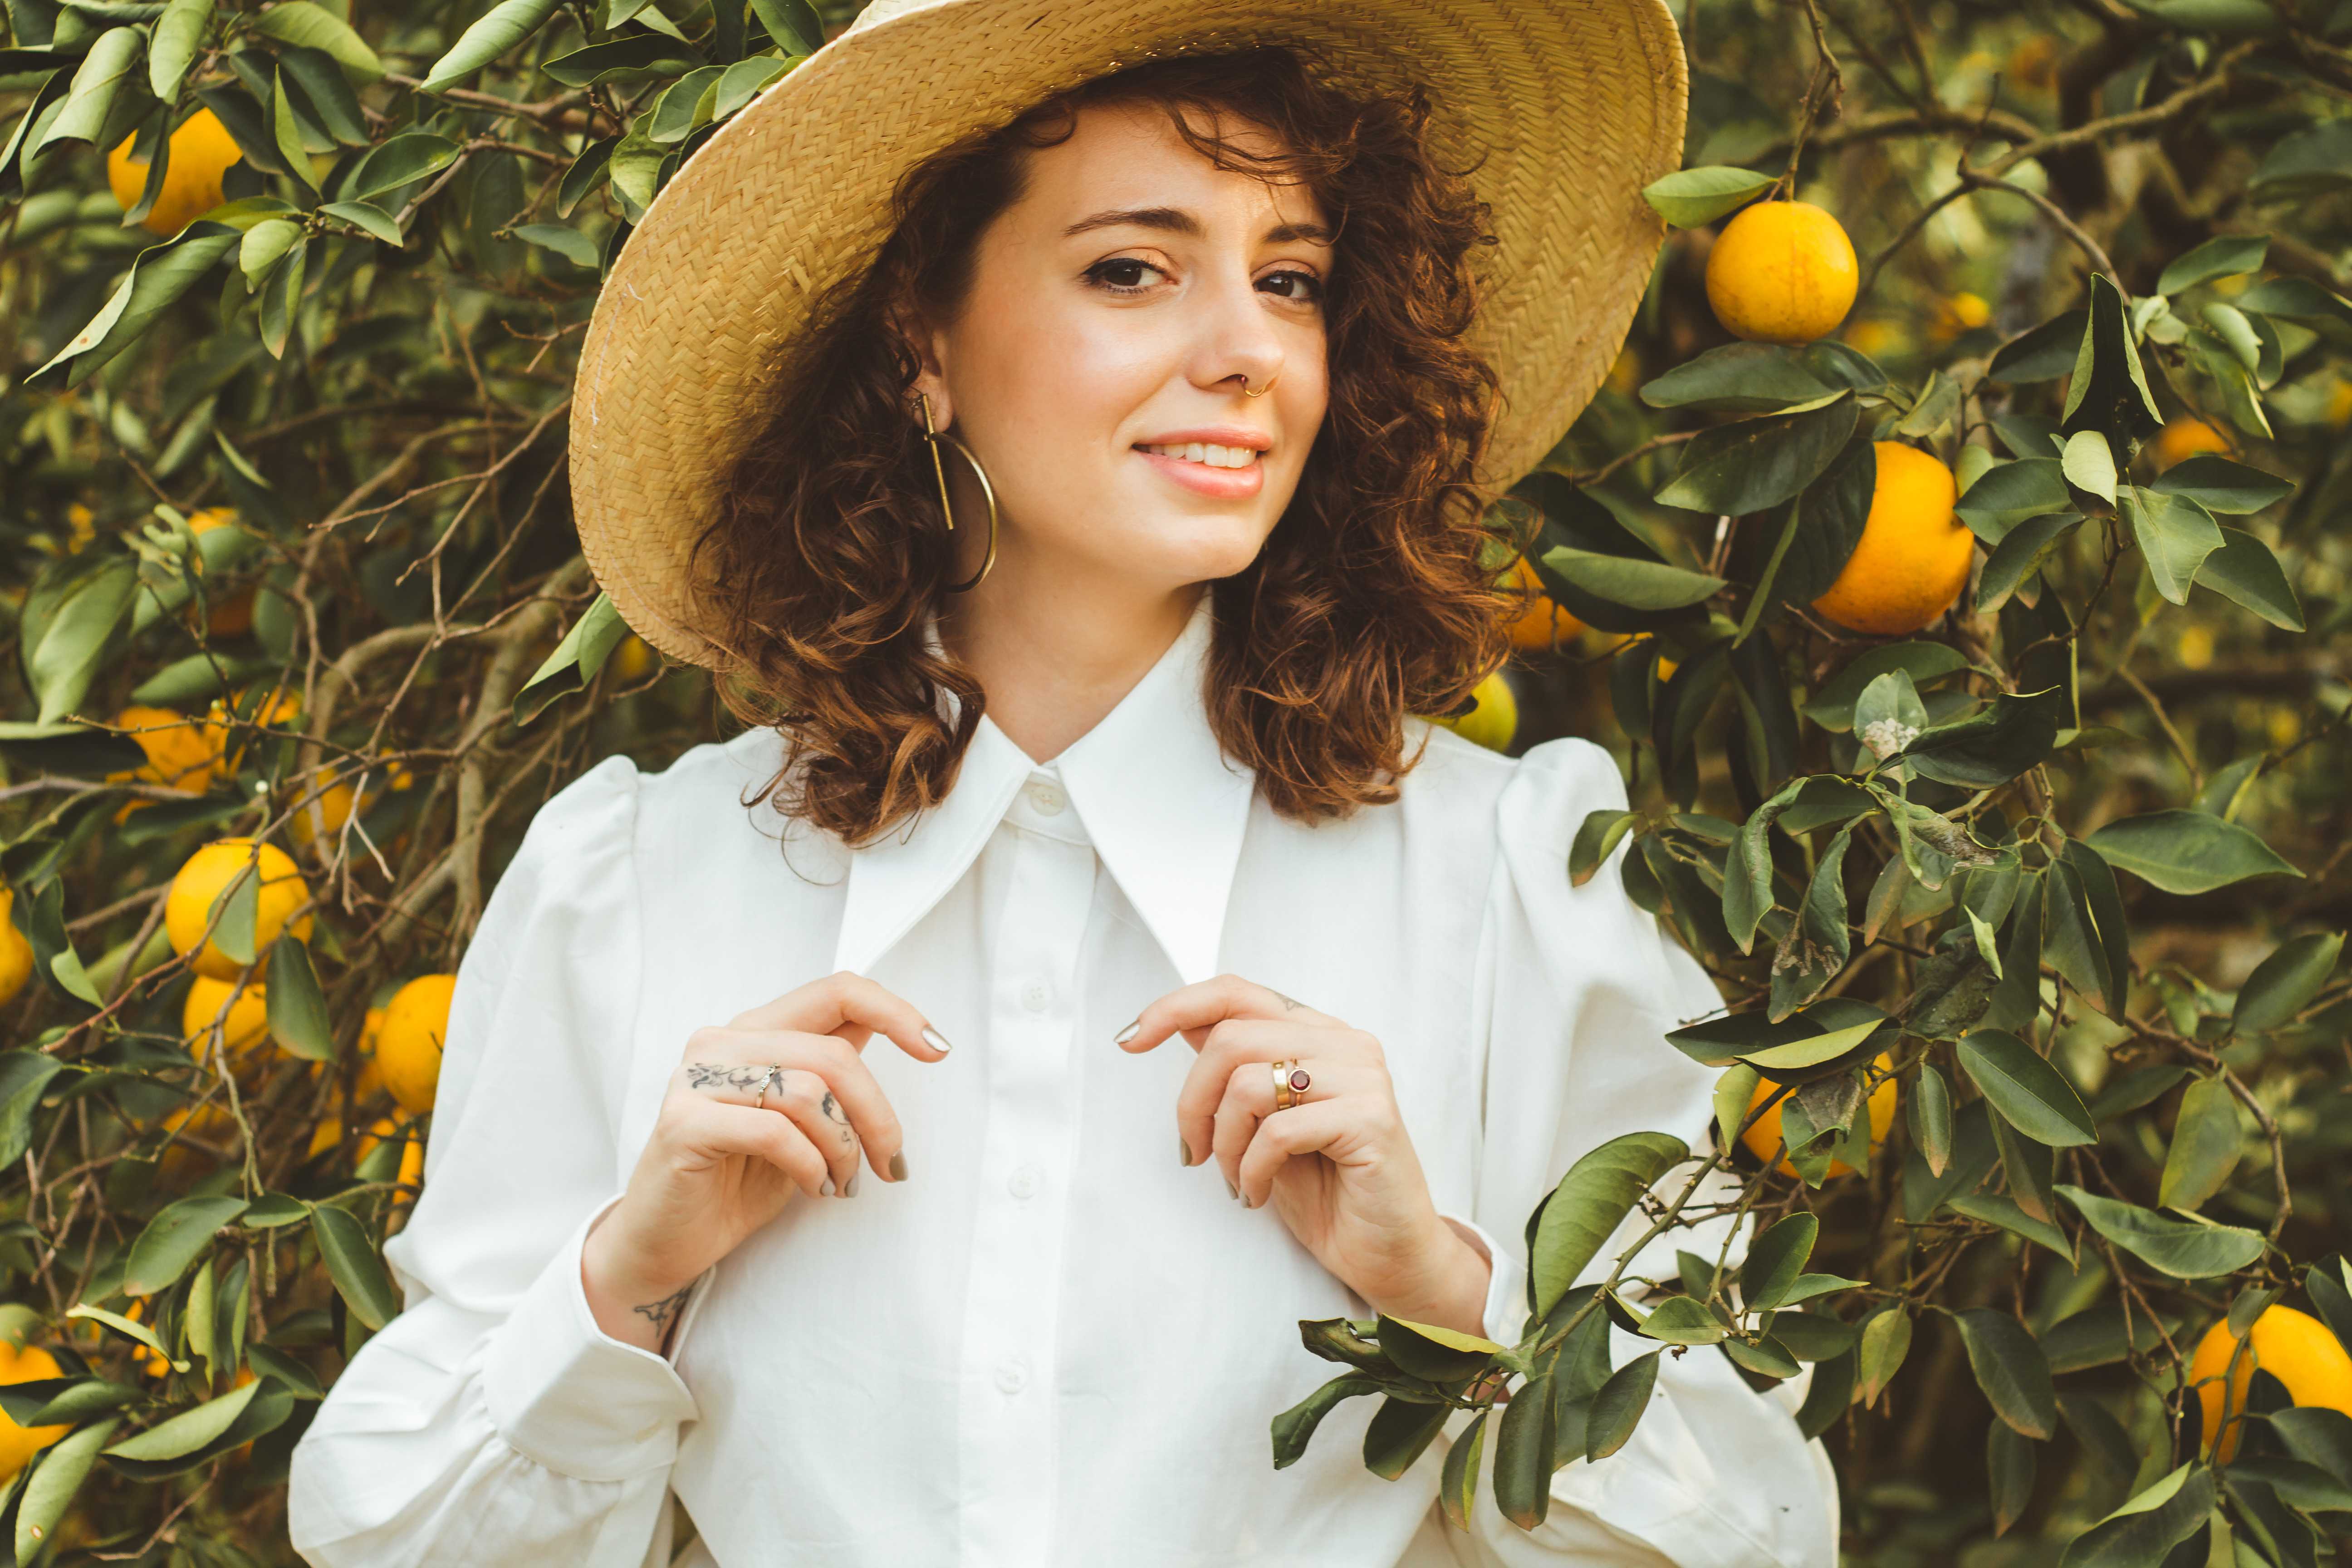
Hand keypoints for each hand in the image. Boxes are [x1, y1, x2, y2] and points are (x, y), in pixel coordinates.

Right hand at [580, 971, 950, 1351]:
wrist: (666, 1243)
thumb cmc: (738, 1181)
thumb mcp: (802, 1120)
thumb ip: (831, 1069)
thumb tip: (898, 1027)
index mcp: (755, 1031)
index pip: (836, 990)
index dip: (897, 1012)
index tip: (939, 1049)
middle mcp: (721, 1041)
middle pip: (835, 1054)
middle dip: (879, 1116)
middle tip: (893, 1166)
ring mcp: (696, 1078)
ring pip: (810, 1092)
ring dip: (845, 1150)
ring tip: (843, 1185)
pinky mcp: (683, 1122)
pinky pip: (775, 1132)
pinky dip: (810, 1166)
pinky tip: (813, 1189)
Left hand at [1117, 975, 1491, 1338]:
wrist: (1388, 1256)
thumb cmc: (1325, 1191)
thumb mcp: (1262, 1122)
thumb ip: (1235, 1071)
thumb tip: (1176, 1024)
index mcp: (1317, 1033)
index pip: (1237, 991)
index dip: (1175, 1007)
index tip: (1129, 1041)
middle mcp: (1345, 1042)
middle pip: (1230, 1038)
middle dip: (1192, 1102)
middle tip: (1194, 1154)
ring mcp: (1363, 1076)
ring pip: (1248, 1081)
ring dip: (1224, 1142)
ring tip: (1235, 1180)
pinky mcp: (1371, 1118)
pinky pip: (1277, 1131)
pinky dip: (1250, 1170)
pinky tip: (1254, 1195)